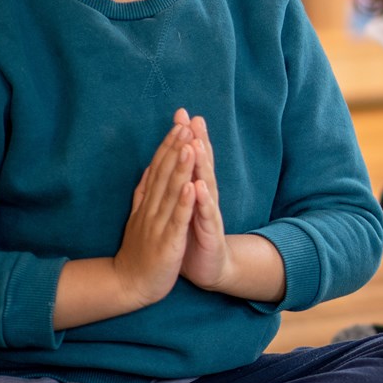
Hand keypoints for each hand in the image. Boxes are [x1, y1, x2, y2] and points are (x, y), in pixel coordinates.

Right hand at [114, 119, 195, 308]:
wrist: (129, 285)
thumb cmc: (139, 251)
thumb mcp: (139, 217)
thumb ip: (144, 193)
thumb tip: (148, 169)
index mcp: (147, 203)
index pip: (158, 169)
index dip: (168, 146)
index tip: (178, 124)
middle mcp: (150, 209)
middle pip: (163, 174)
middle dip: (175, 148)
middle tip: (184, 124)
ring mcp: (157, 225)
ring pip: (170, 192)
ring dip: (180, 168)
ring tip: (188, 144)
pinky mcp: (167, 242)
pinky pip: (176, 219)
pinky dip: (183, 202)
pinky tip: (191, 185)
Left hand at [176, 110, 230, 291]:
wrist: (209, 268)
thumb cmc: (192, 236)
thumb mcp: (183, 207)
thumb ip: (179, 184)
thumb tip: (172, 160)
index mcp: (195, 192)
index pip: (192, 159)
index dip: (188, 137)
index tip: (181, 114)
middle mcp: (205, 198)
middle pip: (203, 166)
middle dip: (199, 142)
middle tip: (194, 119)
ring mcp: (209, 214)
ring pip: (206, 185)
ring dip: (202, 165)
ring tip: (197, 145)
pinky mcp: (210, 233)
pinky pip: (205, 215)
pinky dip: (201, 200)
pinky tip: (198, 187)